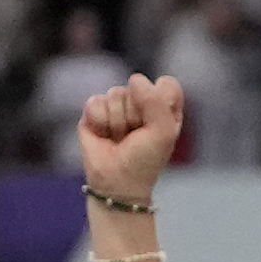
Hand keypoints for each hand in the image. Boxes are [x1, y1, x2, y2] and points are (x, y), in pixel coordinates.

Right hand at [75, 74, 183, 198]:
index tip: (158, 124)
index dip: (161, 101)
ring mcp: (116, 104)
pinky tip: (103, 135)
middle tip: (136, 136)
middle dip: (137, 115)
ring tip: (120, 137)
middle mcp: (140, 101)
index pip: (166, 84)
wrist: (117, 182)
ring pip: (116, 93)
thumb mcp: (163, 132)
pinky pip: (95, 101)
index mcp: (164, 106)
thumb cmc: (145, 159)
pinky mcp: (94, 110)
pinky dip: (100, 122)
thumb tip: (135, 79)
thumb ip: (157, 102)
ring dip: (118, 121)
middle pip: (138, 86)